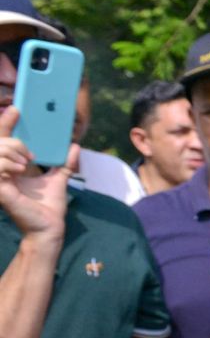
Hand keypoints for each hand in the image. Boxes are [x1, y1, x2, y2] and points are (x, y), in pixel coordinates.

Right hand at [0, 106, 72, 241]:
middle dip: (14, 141)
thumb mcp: (58, 179)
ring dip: (12, 151)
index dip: (6, 123)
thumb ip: (64, 163)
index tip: (17, 110)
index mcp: (9, 167)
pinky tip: (20, 170)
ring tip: (26, 164)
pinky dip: (8, 163)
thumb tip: (75, 146)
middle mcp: (0, 171)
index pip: (2, 140)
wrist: (49, 227)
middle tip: (30, 155)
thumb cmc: (49, 207)